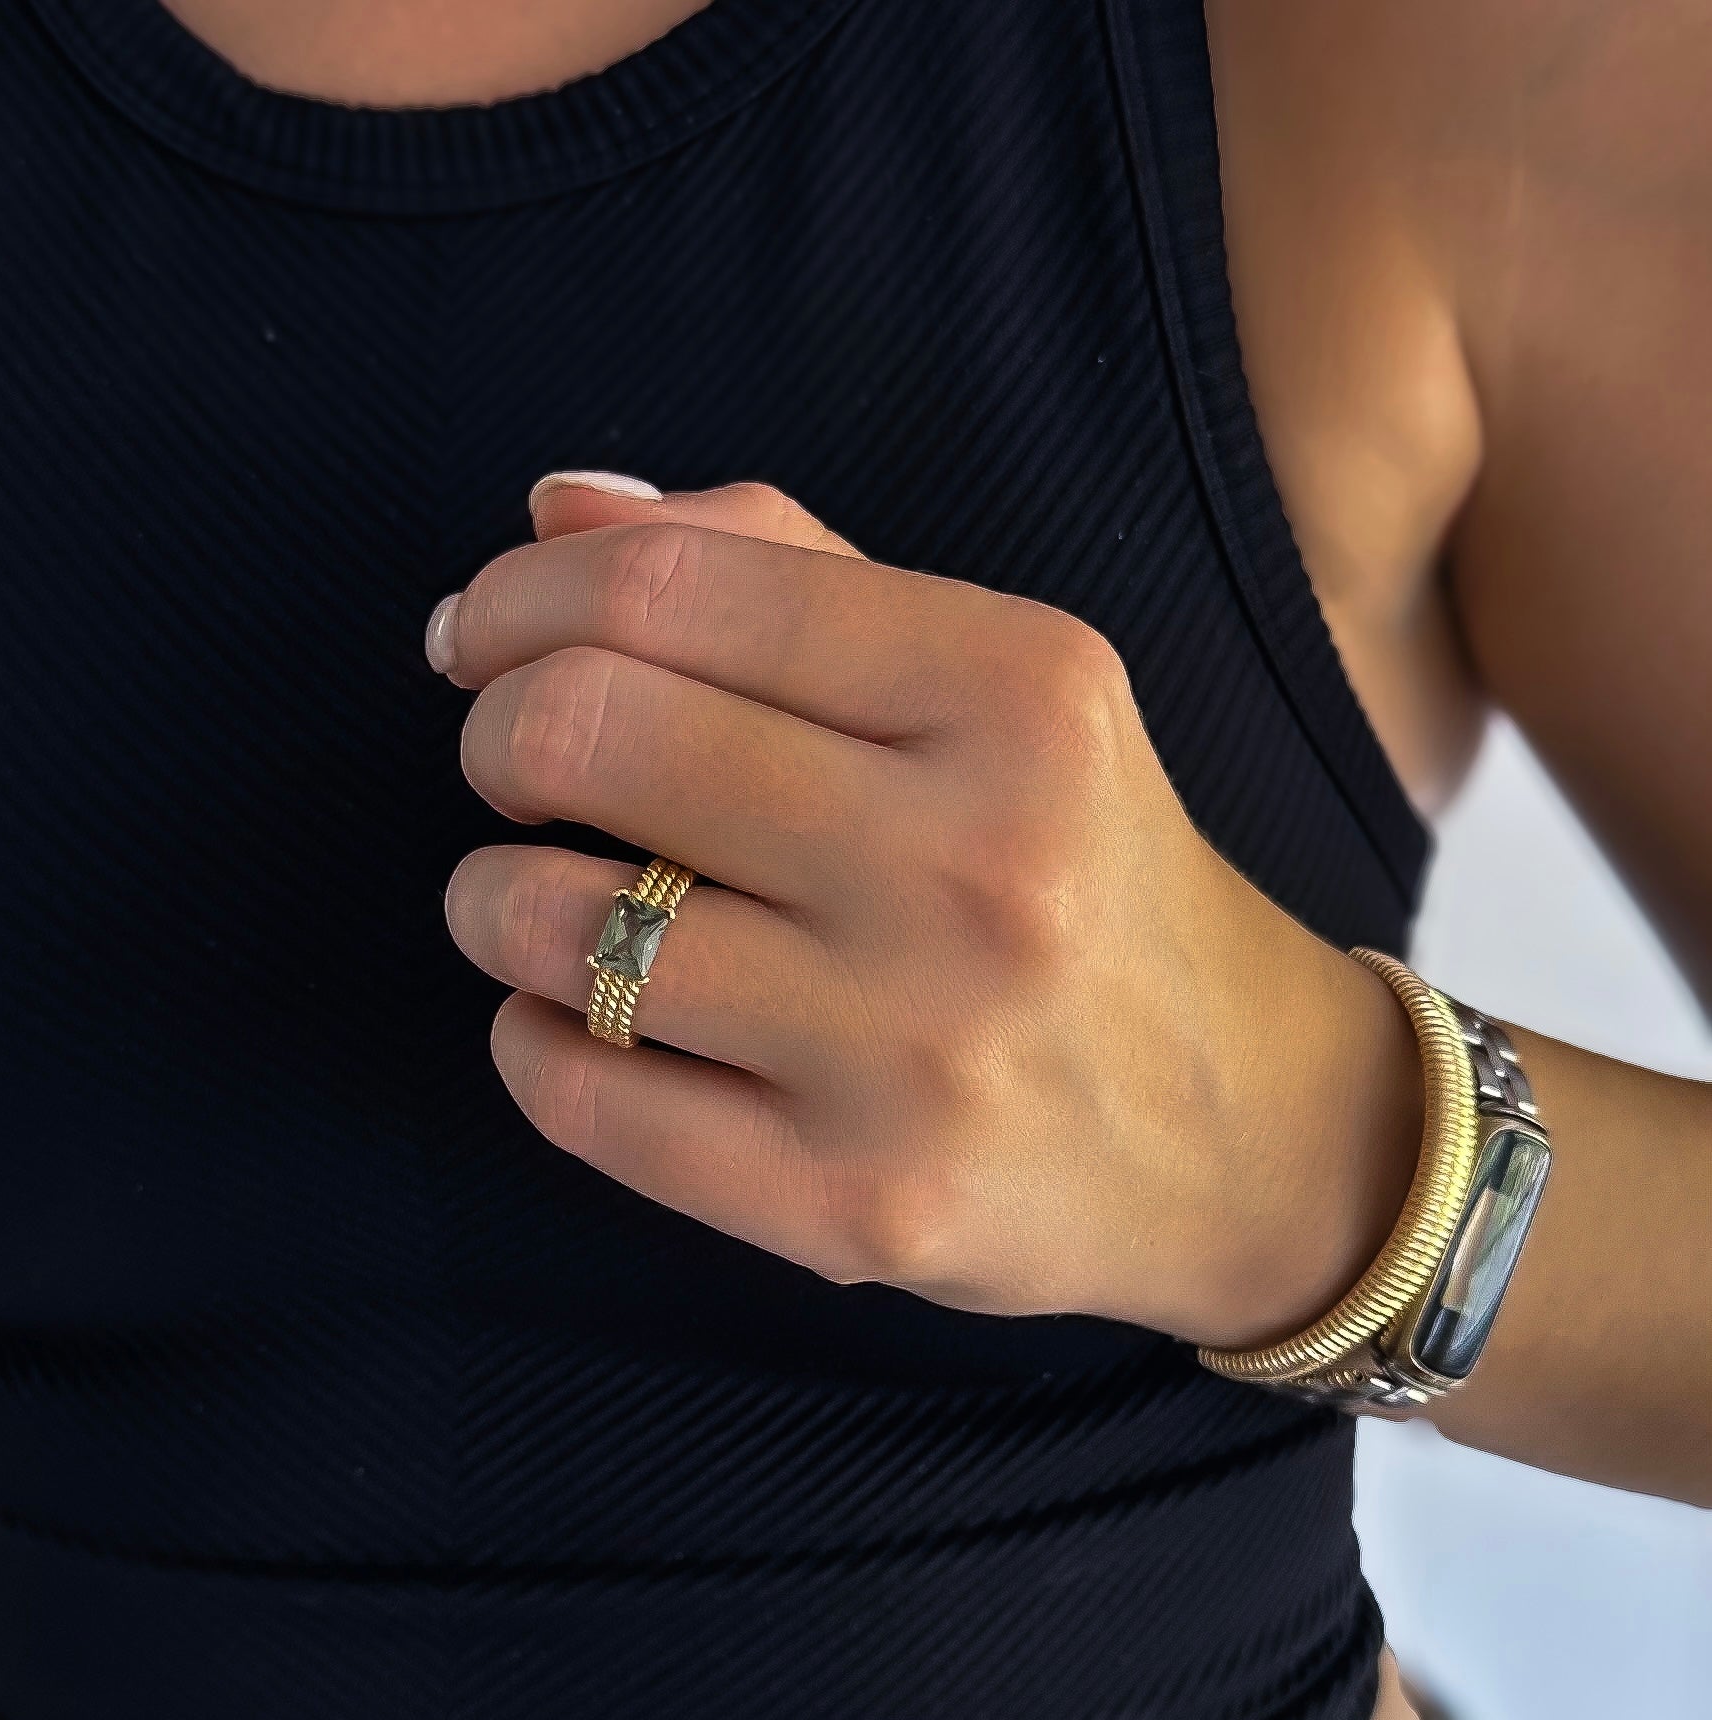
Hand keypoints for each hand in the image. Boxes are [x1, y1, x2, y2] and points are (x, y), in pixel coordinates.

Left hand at [431, 477, 1423, 1346]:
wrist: (1244, 1128)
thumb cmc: (1090, 875)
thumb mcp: (999, 685)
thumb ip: (787, 567)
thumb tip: (552, 510)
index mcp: (1021, 692)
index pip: (678, 587)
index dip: (520, 599)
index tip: (478, 637)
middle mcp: (978, 865)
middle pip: (590, 732)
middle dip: (496, 737)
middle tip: (516, 766)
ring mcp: (917, 1051)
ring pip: (554, 925)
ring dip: (493, 899)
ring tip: (536, 901)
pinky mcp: (860, 1204)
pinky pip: (583, 1100)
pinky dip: (530, 1043)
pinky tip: (574, 1021)